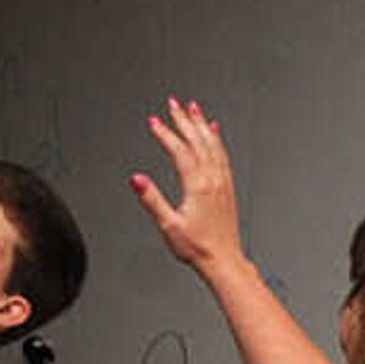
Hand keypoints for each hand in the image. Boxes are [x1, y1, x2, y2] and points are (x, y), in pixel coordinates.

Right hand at [132, 95, 249, 280]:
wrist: (223, 259)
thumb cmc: (197, 247)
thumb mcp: (168, 225)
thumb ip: (152, 199)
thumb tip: (137, 179)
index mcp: (197, 186)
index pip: (180, 151)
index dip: (166, 134)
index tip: (154, 121)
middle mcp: (212, 179)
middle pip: (197, 141)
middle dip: (183, 120)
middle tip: (173, 103)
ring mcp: (222, 181)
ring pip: (212, 144)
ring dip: (201, 124)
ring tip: (193, 108)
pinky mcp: (227, 186)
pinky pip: (222, 154)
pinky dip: (216, 138)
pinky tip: (213, 131)